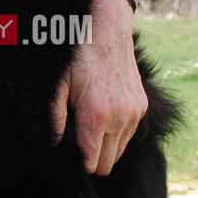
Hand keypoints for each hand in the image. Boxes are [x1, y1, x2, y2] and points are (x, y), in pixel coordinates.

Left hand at [51, 0, 147, 175]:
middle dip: (92, 160)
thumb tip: (56, 144)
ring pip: (119, 151)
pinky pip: (129, 135)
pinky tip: (104, 121)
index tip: (71, 158)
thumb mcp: (59, 87)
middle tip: (79, 148)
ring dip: (106, 148)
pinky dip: (117, 135)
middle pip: (107, 163)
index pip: (91, 161)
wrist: (108, 33)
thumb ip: (56, 119)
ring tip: (91, 132)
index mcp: (96, 116)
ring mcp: (133, 113)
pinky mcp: (141, 107)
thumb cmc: (79, 59)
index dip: (80, 164)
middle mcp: (118, 118)